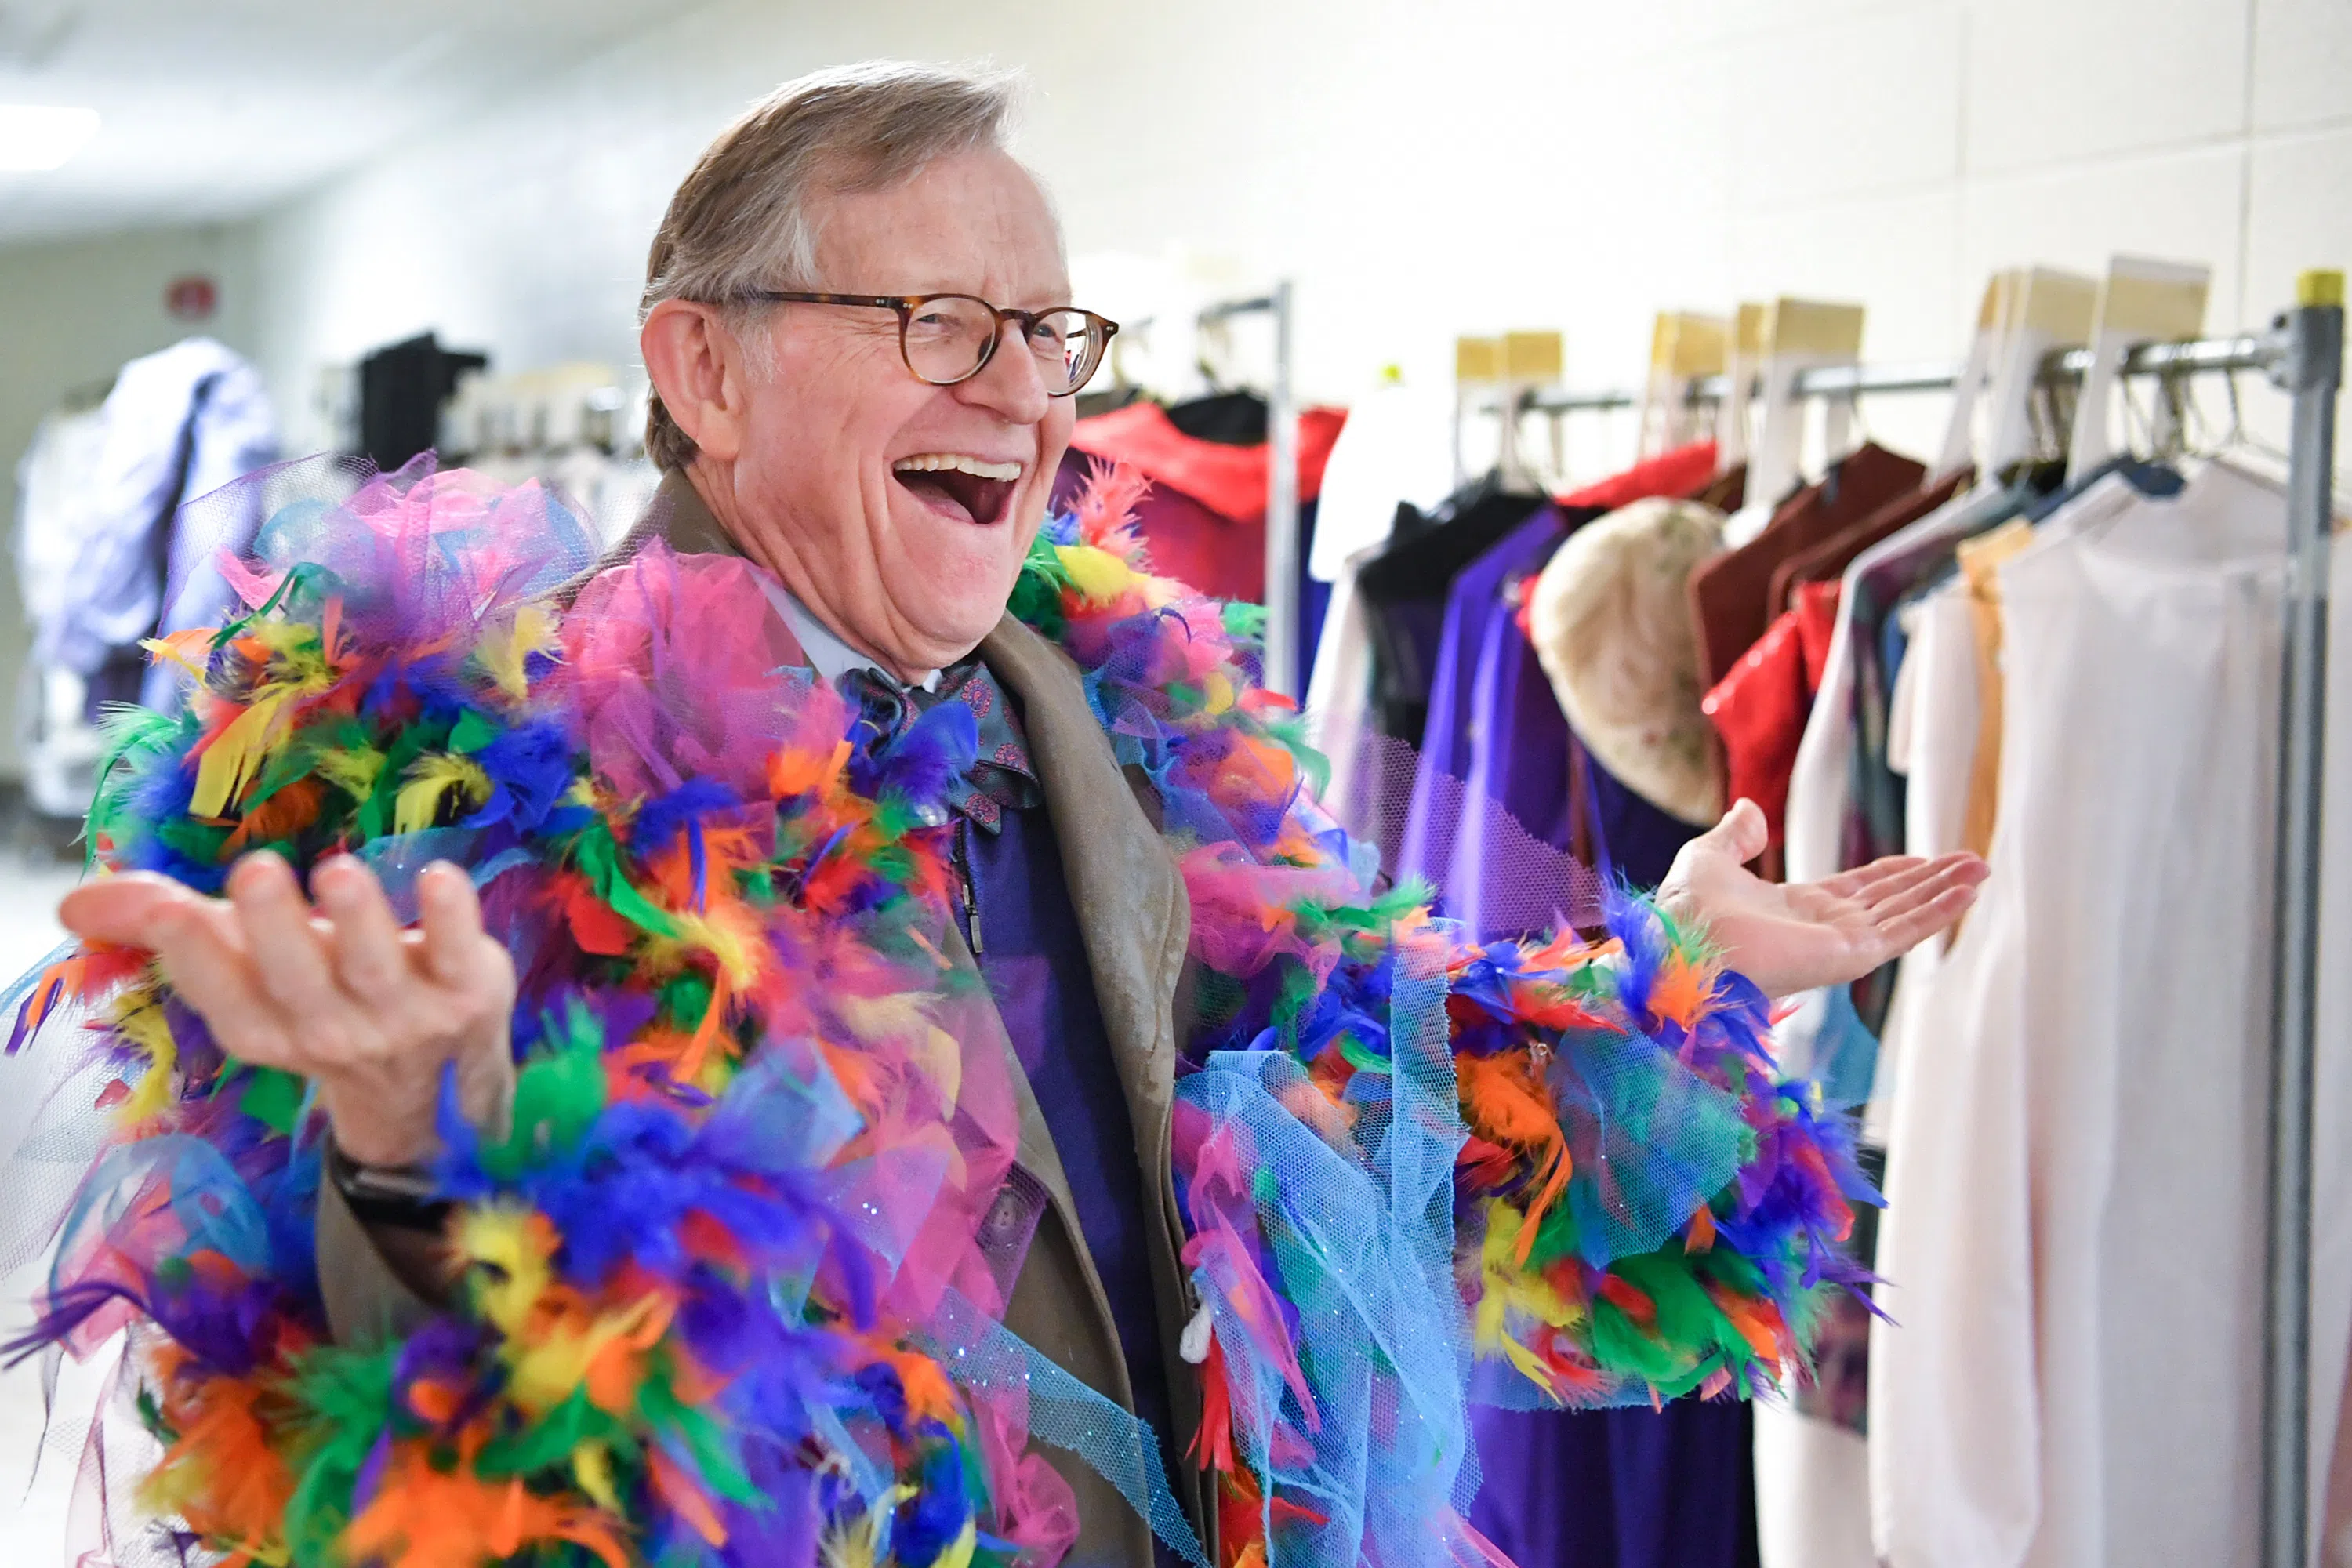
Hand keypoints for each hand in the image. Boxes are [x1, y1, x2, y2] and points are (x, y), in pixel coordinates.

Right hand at [59, 853, 515, 1167]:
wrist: (433, 1085)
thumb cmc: (324, 1001)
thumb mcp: (247, 973)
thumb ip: (165, 928)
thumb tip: (74, 902)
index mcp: (267, 1028)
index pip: (223, 997)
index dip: (194, 955)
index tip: (168, 907)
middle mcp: (331, 1031)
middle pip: (297, 982)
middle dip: (273, 930)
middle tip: (256, 871)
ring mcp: (404, 1018)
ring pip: (374, 970)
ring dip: (358, 920)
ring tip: (337, 871)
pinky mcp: (468, 994)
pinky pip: (458, 955)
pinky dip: (451, 921)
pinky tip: (439, 879)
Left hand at [1656, 799, 1987, 999]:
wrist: (1682, 940)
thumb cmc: (1685, 909)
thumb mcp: (1709, 857)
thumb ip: (1735, 836)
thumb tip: (1749, 809)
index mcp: (1795, 909)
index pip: (1857, 890)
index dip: (1892, 874)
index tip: (1922, 860)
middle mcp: (1823, 929)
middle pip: (1891, 901)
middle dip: (1932, 882)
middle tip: (1972, 862)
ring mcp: (1840, 943)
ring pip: (1905, 914)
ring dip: (1945, 892)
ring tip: (1981, 870)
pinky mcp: (1850, 954)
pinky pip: (1904, 931)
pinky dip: (1938, 911)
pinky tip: (1968, 892)